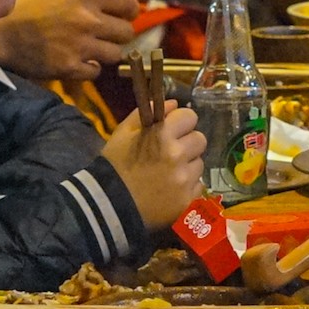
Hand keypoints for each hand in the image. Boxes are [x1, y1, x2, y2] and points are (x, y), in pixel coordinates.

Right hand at [0, 0, 137, 80]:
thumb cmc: (26, 2)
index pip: (130, 5)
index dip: (127, 11)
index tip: (120, 16)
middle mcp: (88, 19)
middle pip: (127, 33)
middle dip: (117, 33)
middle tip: (102, 34)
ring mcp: (80, 45)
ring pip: (115, 55)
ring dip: (104, 52)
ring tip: (88, 48)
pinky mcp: (69, 67)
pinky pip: (95, 72)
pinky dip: (88, 68)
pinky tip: (76, 60)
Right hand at [102, 103, 205, 230]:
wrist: (109, 205)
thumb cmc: (115, 165)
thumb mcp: (123, 133)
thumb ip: (148, 113)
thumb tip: (174, 103)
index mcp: (162, 134)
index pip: (190, 117)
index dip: (181, 122)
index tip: (173, 130)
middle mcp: (178, 155)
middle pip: (200, 139)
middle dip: (188, 143)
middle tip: (172, 153)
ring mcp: (185, 180)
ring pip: (200, 164)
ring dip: (188, 166)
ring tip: (169, 174)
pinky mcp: (188, 200)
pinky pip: (198, 187)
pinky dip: (187, 187)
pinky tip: (170, 190)